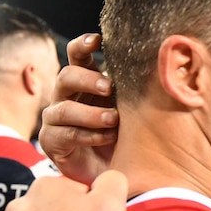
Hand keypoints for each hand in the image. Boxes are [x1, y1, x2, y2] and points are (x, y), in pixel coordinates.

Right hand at [39, 34, 118, 184]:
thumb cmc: (124, 133)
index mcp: (84, 82)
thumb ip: (133, 89)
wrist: (113, 169)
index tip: (97, 40)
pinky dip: (88, 135)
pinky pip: (65, 134)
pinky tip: (107, 138)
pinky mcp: (51, 142)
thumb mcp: (131, 108)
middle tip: (108, 87)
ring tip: (113, 120)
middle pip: (65, 77)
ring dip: (90, 113)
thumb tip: (158, 66)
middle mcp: (66, 96)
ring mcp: (55, 119)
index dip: (82, 45)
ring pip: (63, 109)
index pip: (77, 56)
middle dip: (87, 80)